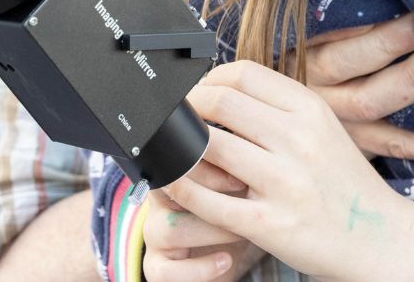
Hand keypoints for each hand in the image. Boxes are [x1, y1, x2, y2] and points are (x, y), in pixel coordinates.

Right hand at [142, 162, 264, 281]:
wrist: (223, 259)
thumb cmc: (235, 217)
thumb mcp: (238, 191)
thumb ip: (237, 169)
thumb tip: (258, 145)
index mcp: (175, 177)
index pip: (178, 161)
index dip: (209, 164)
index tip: (241, 170)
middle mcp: (158, 205)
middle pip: (170, 189)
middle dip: (210, 191)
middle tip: (244, 193)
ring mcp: (154, 237)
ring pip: (171, 230)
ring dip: (212, 230)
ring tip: (241, 231)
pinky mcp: (157, 269)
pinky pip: (166, 271)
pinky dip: (199, 268)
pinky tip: (226, 260)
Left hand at [164, 62, 413, 281]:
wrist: (384, 240)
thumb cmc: (345, 184)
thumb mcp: (324, 130)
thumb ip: (279, 109)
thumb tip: (223, 88)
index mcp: (310, 110)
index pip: (243, 73)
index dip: (209, 78)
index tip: (198, 91)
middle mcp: (298, 140)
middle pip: (221, 101)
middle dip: (189, 106)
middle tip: (179, 118)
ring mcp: (284, 183)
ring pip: (209, 146)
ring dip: (182, 146)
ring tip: (176, 149)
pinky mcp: (269, 224)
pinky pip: (208, 200)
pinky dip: (182, 186)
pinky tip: (174, 181)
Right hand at [284, 14, 413, 168]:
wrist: (252, 125)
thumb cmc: (276, 70)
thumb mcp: (280, 38)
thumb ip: (316, 16)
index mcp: (300, 54)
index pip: (341, 27)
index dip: (376, 12)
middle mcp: (317, 88)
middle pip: (365, 58)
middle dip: (405, 37)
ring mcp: (338, 121)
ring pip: (381, 99)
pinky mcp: (356, 147)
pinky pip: (396, 148)